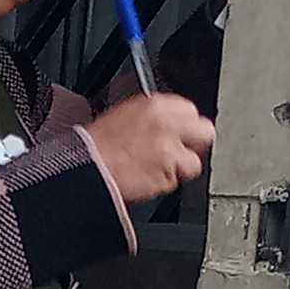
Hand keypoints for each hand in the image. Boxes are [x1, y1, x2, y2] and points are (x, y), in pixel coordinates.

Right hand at [89, 90, 211, 206]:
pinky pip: (175, 182)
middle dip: (194, 144)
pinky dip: (164, 183)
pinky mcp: (167, 176)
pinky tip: (147, 178)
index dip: (185, 126)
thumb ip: (155, 117)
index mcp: (157, 105)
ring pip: (193, 163)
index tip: (179, 133)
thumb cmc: (96, 145)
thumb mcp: (126, 115)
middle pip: (205, 133)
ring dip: (180, 169)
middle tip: (180, 152)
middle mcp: (169, 125)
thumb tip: (172, 124)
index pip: (191, 111)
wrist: (84, 167)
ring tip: (157, 169)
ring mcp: (170, 152)